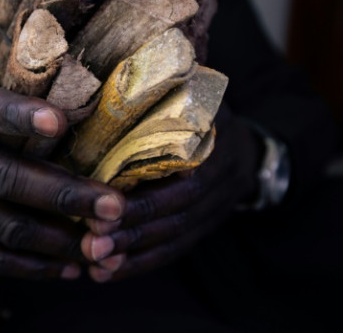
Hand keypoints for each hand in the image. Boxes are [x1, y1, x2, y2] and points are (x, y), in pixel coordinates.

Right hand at [0, 39, 124, 279]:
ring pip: (2, 227)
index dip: (17, 115)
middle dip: (63, 194)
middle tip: (114, 204)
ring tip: (105, 240)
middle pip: (3, 179)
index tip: (60, 119)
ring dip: (57, 238)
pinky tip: (71, 265)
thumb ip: (1, 57)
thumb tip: (63, 41)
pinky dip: (32, 267)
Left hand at [80, 103, 260, 281]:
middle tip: (91, 243)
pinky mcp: (202, 231)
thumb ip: (166, 91)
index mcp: (212, 149)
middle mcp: (216, 185)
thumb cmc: (208, 116)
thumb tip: (122, 69)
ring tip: (95, 265)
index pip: (180, 183)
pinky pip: (172, 252)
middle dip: (131, 233)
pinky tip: (106, 274)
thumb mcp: (197, 96)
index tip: (102, 208)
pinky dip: (139, 265)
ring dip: (132, 256)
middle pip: (173, 216)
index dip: (144, 200)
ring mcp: (212, 212)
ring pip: (172, 240)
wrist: (251, 152)